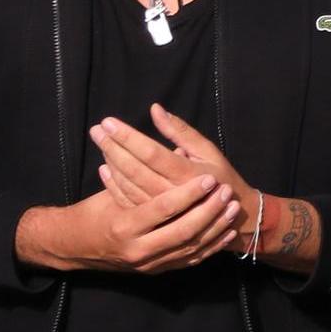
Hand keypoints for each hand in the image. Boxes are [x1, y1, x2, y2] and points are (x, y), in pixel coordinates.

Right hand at [15, 175, 238, 273]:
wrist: (75, 248)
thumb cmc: (95, 210)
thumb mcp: (111, 189)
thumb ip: (141, 172)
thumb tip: (175, 148)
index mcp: (125, 226)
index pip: (163, 209)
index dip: (188, 194)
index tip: (209, 179)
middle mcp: (137, 249)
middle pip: (183, 232)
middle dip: (209, 212)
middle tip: (227, 193)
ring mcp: (149, 264)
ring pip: (190, 248)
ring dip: (215, 228)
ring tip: (232, 209)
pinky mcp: (157, 270)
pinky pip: (190, 261)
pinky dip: (210, 247)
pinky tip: (226, 233)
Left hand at [90, 104, 257, 252]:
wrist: (233, 218)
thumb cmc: (221, 177)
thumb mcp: (208, 151)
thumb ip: (181, 131)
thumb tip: (155, 110)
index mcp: (188, 174)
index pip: (151, 153)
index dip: (128, 137)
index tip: (109, 122)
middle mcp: (173, 193)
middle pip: (135, 169)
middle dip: (113, 147)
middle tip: (96, 129)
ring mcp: (163, 211)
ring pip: (129, 186)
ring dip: (112, 163)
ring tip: (101, 144)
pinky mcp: (156, 221)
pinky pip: (129, 202)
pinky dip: (114, 185)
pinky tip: (104, 169)